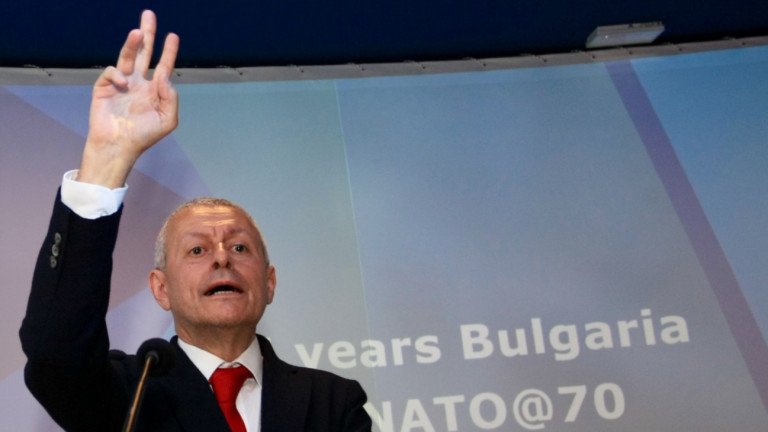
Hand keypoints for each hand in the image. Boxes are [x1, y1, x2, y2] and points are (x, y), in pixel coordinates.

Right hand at [78, 10, 179, 188]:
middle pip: (144, 53)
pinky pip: (112, 72)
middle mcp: (138, 82)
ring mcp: (121, 83)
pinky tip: (124, 84)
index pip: (163, 65)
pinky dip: (118, 74)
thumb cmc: (144, 136)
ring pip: (128, 57)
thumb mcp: (167, 119)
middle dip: (147, 34)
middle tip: (149, 15)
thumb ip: (171, 97)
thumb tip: (165, 75)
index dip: (168, 51)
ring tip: (137, 33)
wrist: (119, 146)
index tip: (173, 36)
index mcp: (154, 89)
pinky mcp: (104, 87)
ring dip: (133, 44)